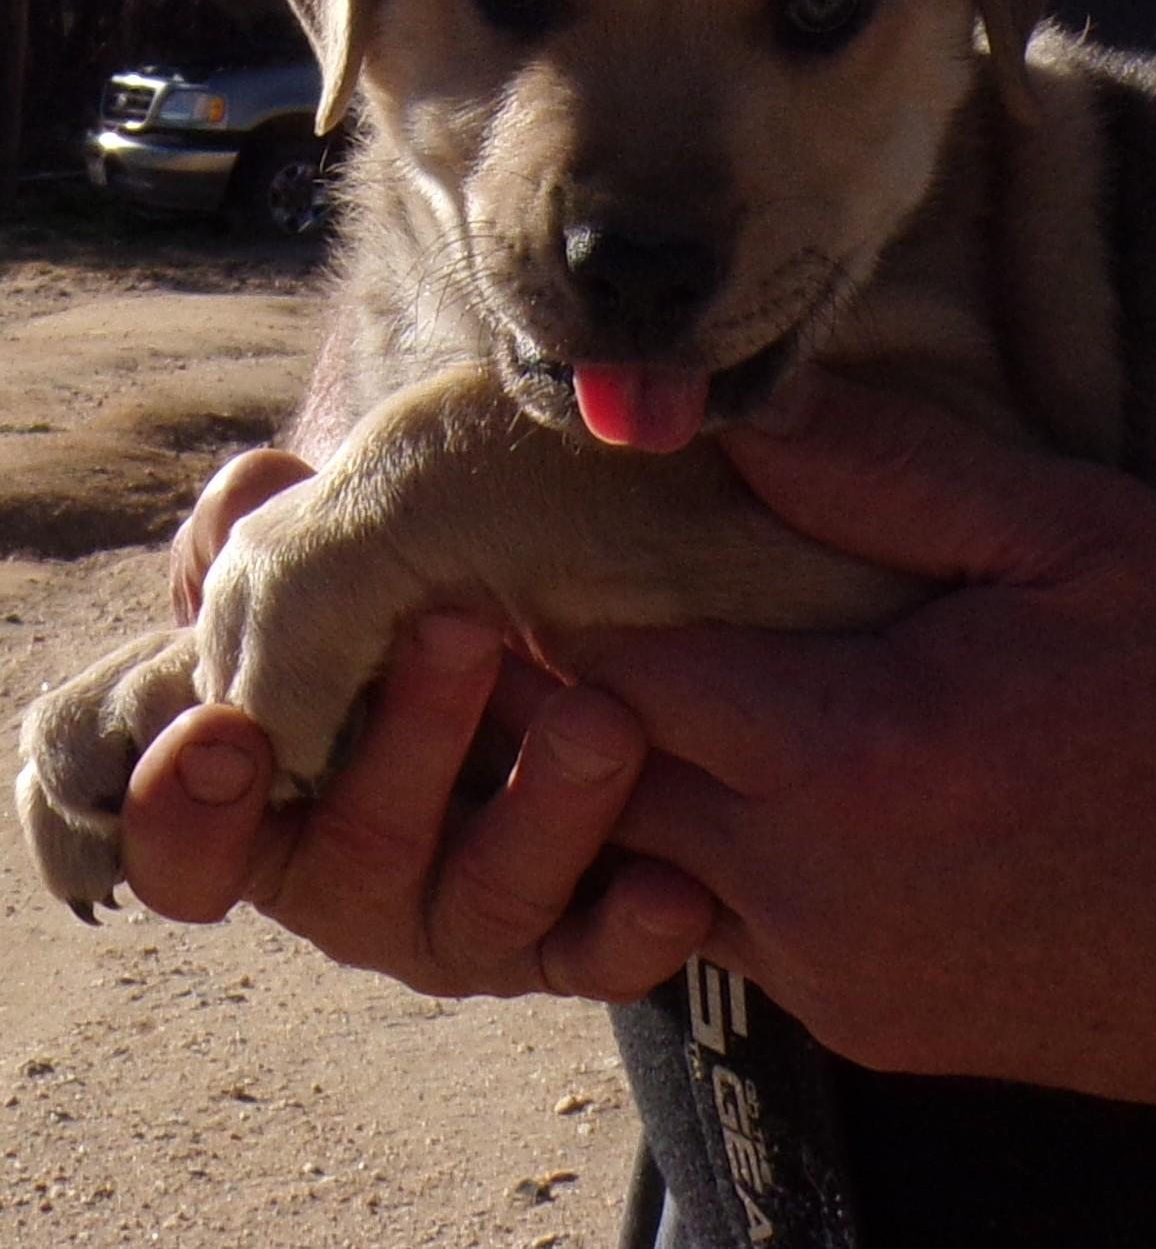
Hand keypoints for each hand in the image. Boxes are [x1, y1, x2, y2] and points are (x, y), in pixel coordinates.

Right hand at [123, 450, 713, 1000]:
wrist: (598, 658)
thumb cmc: (430, 609)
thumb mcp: (356, 563)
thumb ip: (283, 540)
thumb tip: (258, 489)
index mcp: (265, 810)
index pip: (184, 847)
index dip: (186, 805)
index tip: (224, 731)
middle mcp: (353, 884)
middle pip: (358, 852)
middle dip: (407, 741)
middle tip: (462, 628)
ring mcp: (463, 920)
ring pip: (488, 898)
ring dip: (542, 809)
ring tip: (604, 722)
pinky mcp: (572, 942)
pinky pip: (598, 959)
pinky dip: (631, 930)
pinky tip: (677, 889)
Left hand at [588, 373, 1155, 1110]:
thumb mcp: (1089, 541)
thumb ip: (896, 473)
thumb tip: (736, 416)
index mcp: (852, 749)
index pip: (609, 673)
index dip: (588, 599)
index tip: (612, 543)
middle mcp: (813, 888)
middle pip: (605, 784)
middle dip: (610, 695)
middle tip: (667, 608)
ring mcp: (841, 978)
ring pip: (661, 873)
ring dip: (679, 787)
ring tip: (758, 696)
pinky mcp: (882, 1033)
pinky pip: (750, 938)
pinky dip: (758, 865)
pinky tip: (856, 797)